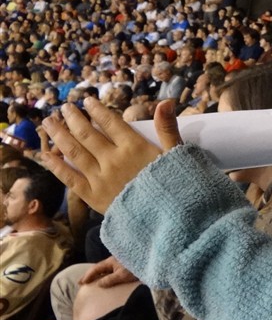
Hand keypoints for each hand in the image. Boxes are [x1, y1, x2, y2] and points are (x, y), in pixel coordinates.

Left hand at [40, 97, 182, 212]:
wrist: (168, 218)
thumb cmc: (176, 185)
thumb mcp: (176, 154)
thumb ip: (167, 128)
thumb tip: (165, 102)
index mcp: (134, 147)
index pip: (110, 122)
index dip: (97, 110)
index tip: (87, 101)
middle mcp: (112, 159)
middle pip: (87, 134)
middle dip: (73, 118)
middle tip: (64, 108)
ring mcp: (99, 178)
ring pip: (74, 152)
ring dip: (60, 135)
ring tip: (49, 123)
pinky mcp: (92, 196)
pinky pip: (69, 178)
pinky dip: (56, 165)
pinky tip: (46, 155)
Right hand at [80, 256, 138, 287]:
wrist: (151, 262)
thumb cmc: (137, 268)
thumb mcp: (122, 275)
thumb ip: (110, 280)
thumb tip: (98, 284)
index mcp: (111, 261)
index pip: (96, 268)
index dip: (88, 275)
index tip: (81, 283)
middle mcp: (115, 260)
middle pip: (100, 267)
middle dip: (91, 274)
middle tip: (82, 282)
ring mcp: (121, 262)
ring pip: (106, 268)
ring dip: (98, 274)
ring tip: (92, 281)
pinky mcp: (127, 265)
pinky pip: (112, 270)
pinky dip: (106, 274)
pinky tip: (106, 278)